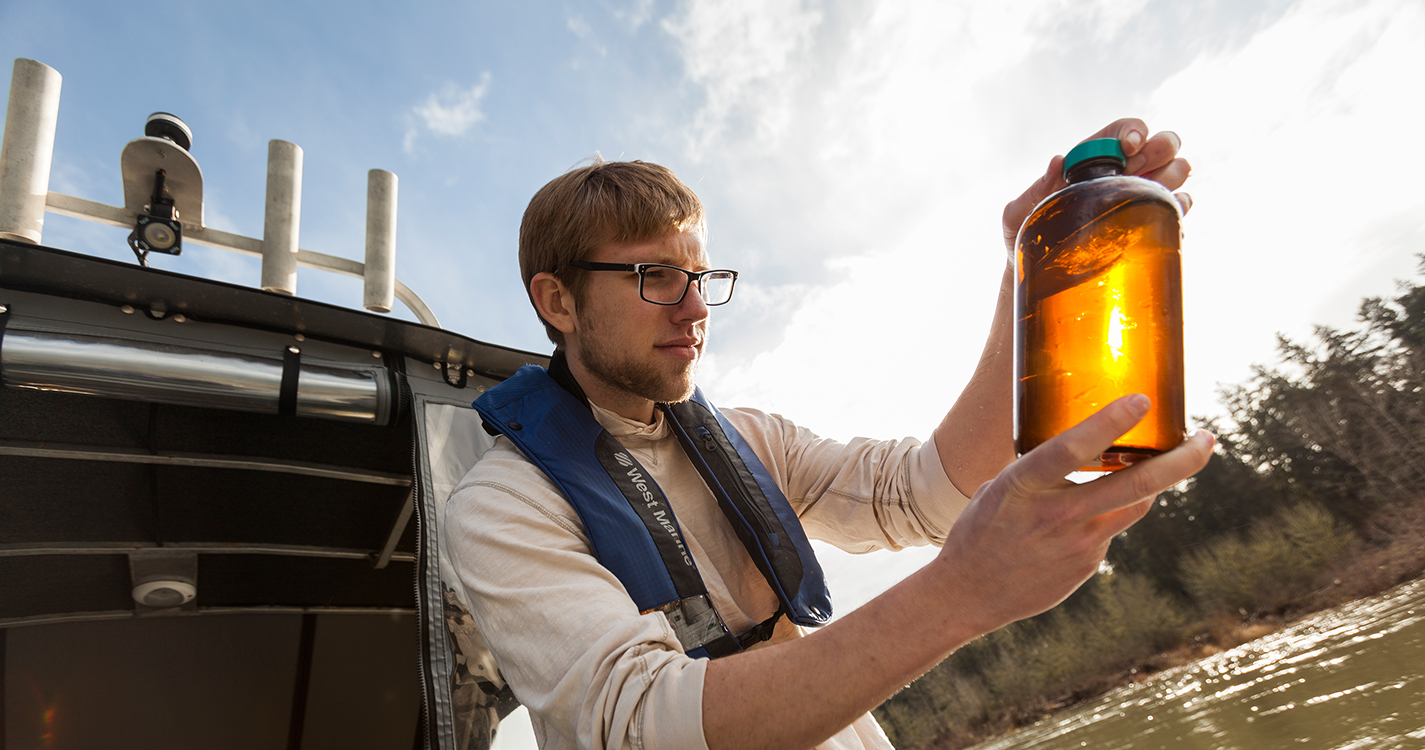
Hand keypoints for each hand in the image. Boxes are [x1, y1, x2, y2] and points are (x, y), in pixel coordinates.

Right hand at [931, 394, 1213, 636]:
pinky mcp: (1087, 567)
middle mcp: (1057, 515)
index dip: (1111, 421)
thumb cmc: (980, 529)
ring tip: (1164, 463)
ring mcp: (1078, 546)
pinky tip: (1079, 521)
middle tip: (1206, 440)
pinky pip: (1110, 531)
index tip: (1143, 400)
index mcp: (1024, 485)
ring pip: (1135, 506)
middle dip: (1182, 461)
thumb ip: (1043, 470)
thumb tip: (1088, 448)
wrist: (967, 594)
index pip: (1073, 447)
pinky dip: (1106, 516)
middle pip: (1137, 486)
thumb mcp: (1000, 487)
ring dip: (1153, 483)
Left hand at [1001, 118, 1192, 255]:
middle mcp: (1122, 172)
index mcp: (1092, 159)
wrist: (1041, 274)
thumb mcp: (1019, 213)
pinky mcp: (1149, 221)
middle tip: (1141, 170)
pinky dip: (1179, 204)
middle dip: (1161, 148)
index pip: (1123, 130)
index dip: (1133, 131)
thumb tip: (1058, 162)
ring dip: (1173, 175)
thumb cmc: (1026, 237)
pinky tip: (1167, 211)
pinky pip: (1177, 206)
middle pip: (1161, 144)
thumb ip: (1035, 190)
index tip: (1128, 147)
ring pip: (1176, 170)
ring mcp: (1139, 195)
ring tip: (1150, 193)